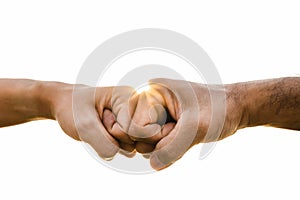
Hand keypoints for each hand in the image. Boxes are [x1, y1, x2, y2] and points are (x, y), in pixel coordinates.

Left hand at [43, 82, 136, 159]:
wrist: (66, 104)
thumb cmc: (74, 108)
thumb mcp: (84, 126)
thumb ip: (106, 145)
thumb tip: (131, 155)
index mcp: (129, 96)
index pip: (133, 129)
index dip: (113, 130)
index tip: (100, 115)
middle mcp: (136, 107)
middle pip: (134, 140)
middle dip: (113, 137)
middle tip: (101, 120)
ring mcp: (134, 120)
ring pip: (131, 147)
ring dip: (112, 142)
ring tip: (101, 125)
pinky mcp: (130, 131)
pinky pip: (127, 150)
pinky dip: (113, 145)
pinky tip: (106, 131)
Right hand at [127, 78, 243, 169]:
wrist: (235, 108)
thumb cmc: (218, 109)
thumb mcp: (195, 127)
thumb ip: (172, 147)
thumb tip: (153, 165)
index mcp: (153, 93)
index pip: (135, 126)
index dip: (154, 134)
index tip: (175, 127)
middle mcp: (151, 104)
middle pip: (139, 137)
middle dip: (162, 141)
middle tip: (182, 129)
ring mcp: (157, 117)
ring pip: (148, 145)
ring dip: (168, 146)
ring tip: (186, 131)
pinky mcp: (164, 127)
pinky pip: (159, 147)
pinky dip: (172, 149)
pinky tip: (186, 136)